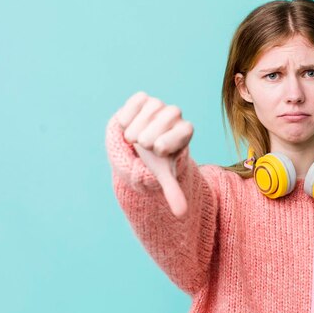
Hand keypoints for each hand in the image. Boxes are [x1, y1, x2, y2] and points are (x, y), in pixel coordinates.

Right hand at [115, 91, 193, 216]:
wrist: (138, 144)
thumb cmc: (155, 159)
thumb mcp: (163, 174)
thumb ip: (173, 191)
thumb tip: (181, 214)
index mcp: (186, 131)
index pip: (183, 131)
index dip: (165, 143)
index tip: (158, 150)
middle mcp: (175, 114)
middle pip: (161, 123)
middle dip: (146, 139)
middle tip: (144, 146)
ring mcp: (159, 104)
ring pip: (147, 113)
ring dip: (135, 130)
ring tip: (136, 138)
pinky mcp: (143, 98)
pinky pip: (134, 103)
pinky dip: (127, 117)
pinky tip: (129, 124)